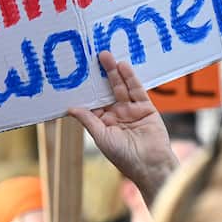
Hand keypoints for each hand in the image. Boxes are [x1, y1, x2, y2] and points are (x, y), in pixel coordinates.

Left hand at [68, 51, 177, 206]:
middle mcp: (117, 114)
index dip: (87, 89)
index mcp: (104, 123)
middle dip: (100, 75)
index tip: (78, 74)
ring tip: (105, 56)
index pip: (94, 101)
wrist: (150, 165)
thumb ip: (89, 120)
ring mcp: (132, 110)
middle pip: (107, 91)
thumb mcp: (101, 137)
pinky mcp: (146, 108)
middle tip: (91, 58)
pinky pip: (137, 90)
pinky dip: (130, 78)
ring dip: (114, 73)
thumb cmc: (123, 156)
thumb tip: (71, 108)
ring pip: (121, 88)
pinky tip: (123, 67)